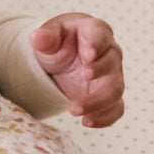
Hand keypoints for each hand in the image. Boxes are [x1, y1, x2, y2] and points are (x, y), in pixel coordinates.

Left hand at [29, 13, 124, 127]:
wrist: (63, 61)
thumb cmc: (60, 42)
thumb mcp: (50, 36)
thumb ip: (45, 37)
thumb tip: (37, 37)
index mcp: (95, 31)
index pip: (101, 33)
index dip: (97, 43)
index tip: (88, 54)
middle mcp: (109, 53)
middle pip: (113, 61)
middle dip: (100, 69)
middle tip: (83, 75)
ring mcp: (111, 76)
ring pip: (115, 89)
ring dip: (98, 101)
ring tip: (74, 109)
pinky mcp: (108, 96)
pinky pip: (115, 109)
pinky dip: (104, 118)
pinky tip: (86, 122)